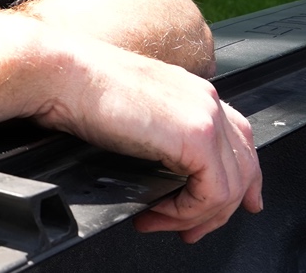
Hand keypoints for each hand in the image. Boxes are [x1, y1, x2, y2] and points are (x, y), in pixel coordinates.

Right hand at [36, 42, 263, 242]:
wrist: (61, 74)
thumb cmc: (77, 86)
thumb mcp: (131, 109)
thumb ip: (158, 131)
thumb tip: (158, 166)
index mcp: (193, 91)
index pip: (239, 139)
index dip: (242, 177)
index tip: (233, 204)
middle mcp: (207, 101)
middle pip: (244, 167)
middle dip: (221, 209)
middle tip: (192, 231)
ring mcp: (206, 117)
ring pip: (231, 187)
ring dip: (196, 217)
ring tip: (160, 223)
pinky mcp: (196, 137)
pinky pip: (213, 193)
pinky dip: (188, 213)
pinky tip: (158, 212)